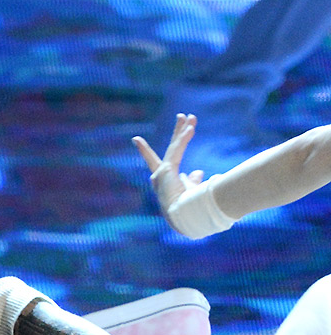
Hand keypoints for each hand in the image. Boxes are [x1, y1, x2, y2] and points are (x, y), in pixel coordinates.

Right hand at [132, 114, 205, 232]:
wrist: (183, 217)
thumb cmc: (188, 209)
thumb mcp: (191, 191)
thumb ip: (192, 180)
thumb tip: (198, 171)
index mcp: (165, 182)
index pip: (160, 165)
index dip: (150, 153)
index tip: (137, 140)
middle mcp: (160, 177)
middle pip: (171, 150)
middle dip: (178, 133)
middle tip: (183, 116)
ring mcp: (161, 173)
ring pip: (174, 147)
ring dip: (183, 130)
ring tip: (191, 117)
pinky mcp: (166, 169)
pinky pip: (177, 149)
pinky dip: (184, 137)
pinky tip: (191, 127)